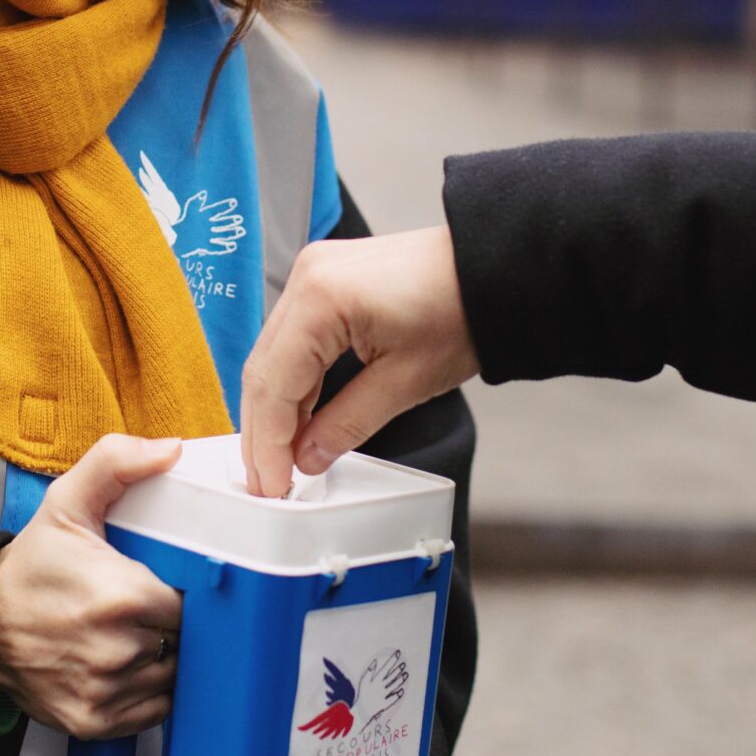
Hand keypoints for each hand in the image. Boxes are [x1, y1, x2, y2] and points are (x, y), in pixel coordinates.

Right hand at [0, 434, 185, 739]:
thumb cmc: (29, 566)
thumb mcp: (67, 502)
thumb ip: (117, 463)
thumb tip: (170, 450)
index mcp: (120, 596)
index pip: (192, 603)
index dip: (184, 594)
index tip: (167, 586)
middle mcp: (115, 650)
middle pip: (184, 641)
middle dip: (172, 624)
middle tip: (146, 608)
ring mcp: (104, 691)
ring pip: (170, 678)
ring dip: (161, 659)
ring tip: (132, 636)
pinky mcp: (93, 722)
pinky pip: (151, 713)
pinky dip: (146, 693)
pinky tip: (124, 666)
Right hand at [238, 226, 480, 498]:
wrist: (493, 271)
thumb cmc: (462, 311)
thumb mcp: (406, 383)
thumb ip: (347, 424)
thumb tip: (307, 457)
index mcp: (321, 299)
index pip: (273, 384)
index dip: (268, 443)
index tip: (273, 484)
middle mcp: (306, 278)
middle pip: (262, 370)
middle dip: (262, 432)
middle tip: (267, 482)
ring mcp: (311, 275)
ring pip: (272, 357)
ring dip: (274, 411)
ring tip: (279, 461)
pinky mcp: (323, 281)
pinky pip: (291, 340)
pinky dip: (292, 383)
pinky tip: (297, 421)